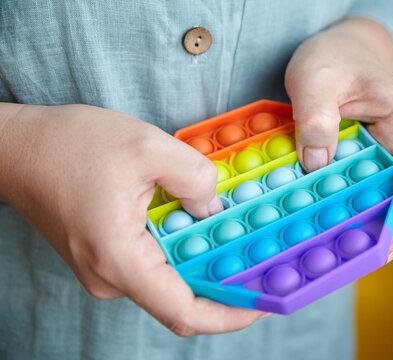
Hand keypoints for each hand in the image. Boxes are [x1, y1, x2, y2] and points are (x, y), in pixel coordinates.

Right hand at [0, 103, 267, 335]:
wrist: (20, 148)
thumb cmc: (71, 145)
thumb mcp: (146, 147)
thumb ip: (193, 177)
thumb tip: (215, 209)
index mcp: (120, 259)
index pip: (184, 312)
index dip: (229, 314)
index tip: (262, 302)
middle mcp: (111, 277)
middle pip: (182, 298)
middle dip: (225, 282)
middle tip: (261, 259)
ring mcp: (106, 270)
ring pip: (169, 279)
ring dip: (203, 262)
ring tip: (235, 235)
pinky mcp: (107, 257)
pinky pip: (153, 264)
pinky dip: (181, 250)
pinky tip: (198, 223)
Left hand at [285, 17, 392, 261]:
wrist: (330, 54)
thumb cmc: (332, 58)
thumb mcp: (316, 77)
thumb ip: (316, 115)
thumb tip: (316, 165)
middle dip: (387, 231)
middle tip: (357, 256)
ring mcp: (378, 157)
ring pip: (381, 200)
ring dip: (363, 225)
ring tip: (338, 249)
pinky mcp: (356, 163)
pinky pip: (355, 192)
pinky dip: (342, 210)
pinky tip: (320, 223)